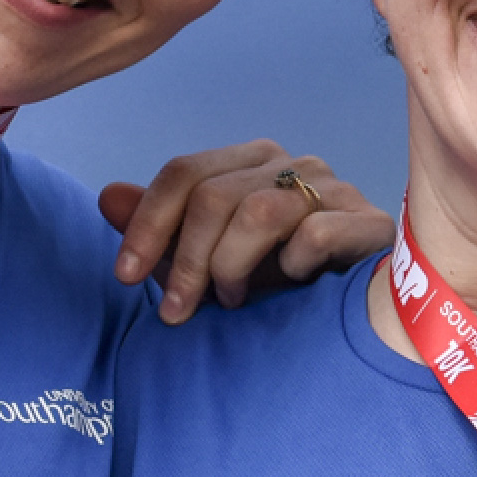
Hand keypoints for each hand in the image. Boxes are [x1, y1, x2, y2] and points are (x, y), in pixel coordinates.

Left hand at [97, 144, 394, 323]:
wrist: (358, 313)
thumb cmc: (279, 285)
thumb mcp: (208, 264)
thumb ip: (161, 232)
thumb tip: (106, 197)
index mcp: (251, 163)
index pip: (184, 173)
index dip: (147, 224)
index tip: (124, 276)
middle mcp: (293, 165)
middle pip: (214, 195)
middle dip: (185, 260)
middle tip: (177, 311)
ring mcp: (335, 190)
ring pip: (258, 212)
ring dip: (231, 267)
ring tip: (233, 302)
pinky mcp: (370, 222)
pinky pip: (314, 234)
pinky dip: (291, 267)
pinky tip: (292, 287)